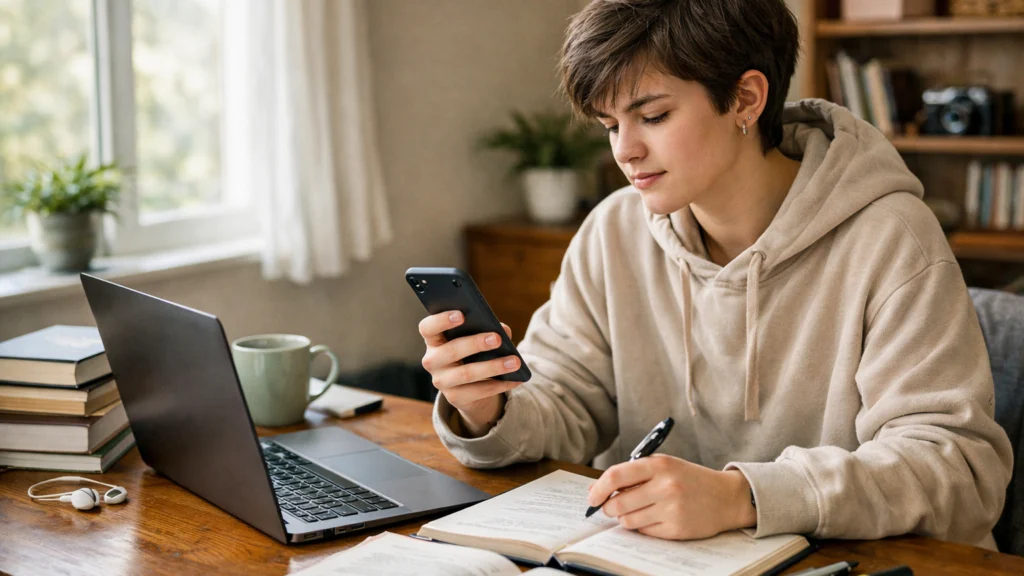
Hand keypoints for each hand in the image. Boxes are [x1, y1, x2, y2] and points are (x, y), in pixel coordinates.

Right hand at [419, 311, 522, 436]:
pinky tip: (516, 379)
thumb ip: (487, 329)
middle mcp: (432, 360)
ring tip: (515, 361)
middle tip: (497, 339)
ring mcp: (441, 381)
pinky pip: (479, 391)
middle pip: (451, 350)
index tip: (461, 314)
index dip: (441, 320)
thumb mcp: (476, 338)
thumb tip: (502, 330)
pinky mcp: (454, 398)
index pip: (428, 328)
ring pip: (467, 373)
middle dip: (475, 344)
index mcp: (434, 339)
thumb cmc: (473, 351)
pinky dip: (500, 384)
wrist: (470, 385)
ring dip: (493, 366)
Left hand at [586, 454, 755, 539]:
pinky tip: (656, 517)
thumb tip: (596, 490)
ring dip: (626, 518)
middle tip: (610, 507)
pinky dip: (643, 526)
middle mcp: (665, 486)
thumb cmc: (689, 479)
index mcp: (659, 464)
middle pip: (618, 503)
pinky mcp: (677, 528)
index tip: (591, 498)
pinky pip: (644, 531)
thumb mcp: (663, 466)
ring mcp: (672, 509)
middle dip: (608, 508)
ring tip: (639, 510)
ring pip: (628, 520)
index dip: (598, 489)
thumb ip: (632, 474)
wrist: (726, 497)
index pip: (616, 476)